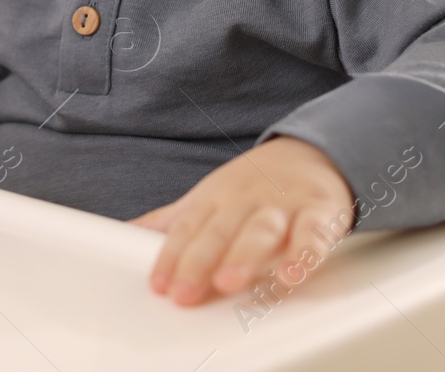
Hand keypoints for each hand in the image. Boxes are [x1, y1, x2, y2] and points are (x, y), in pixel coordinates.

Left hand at [133, 136, 353, 305]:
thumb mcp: (208, 197)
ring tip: (228, 283)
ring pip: (261, 231)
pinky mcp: (319, 213)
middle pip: (219, 231)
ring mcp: (282, 206)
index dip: (171, 257)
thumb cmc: (254, 186)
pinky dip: (304, 256)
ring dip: (244, 256)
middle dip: (199, 261)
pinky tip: (291, 276)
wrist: (313, 153)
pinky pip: (312, 235)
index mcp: (215, 199)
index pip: (187, 228)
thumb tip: (125, 233)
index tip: (159, 285)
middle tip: (184, 292)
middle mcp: (246, 201)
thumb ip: (170, 221)